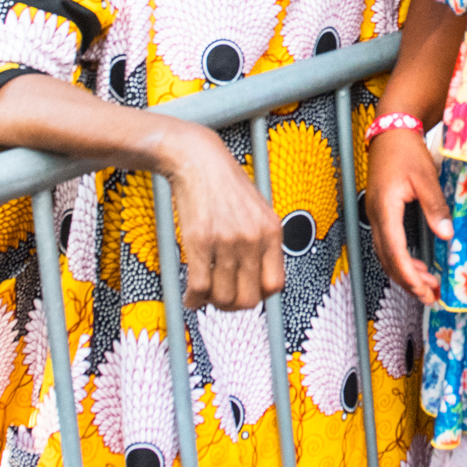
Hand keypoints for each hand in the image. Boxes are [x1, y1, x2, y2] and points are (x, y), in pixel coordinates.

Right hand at [155, 119, 283, 309]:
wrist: (200, 160)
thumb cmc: (227, 184)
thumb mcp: (259, 210)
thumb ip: (263, 242)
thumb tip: (261, 278)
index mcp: (272, 232)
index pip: (275, 285)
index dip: (260, 296)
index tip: (246, 293)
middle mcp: (252, 239)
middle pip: (249, 299)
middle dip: (234, 306)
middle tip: (222, 299)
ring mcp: (226, 242)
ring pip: (222, 297)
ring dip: (211, 303)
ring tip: (205, 295)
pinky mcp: (199, 242)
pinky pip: (200, 287)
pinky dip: (194, 299)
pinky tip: (191, 296)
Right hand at [366, 127, 450, 303]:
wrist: (391, 131)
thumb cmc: (405, 150)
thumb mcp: (425, 178)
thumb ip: (435, 207)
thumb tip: (445, 234)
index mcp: (385, 208)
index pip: (394, 250)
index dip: (408, 273)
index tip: (423, 288)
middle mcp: (376, 215)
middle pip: (387, 259)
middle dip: (407, 281)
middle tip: (429, 296)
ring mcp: (375, 215)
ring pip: (385, 254)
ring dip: (404, 273)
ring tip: (427, 287)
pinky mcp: (380, 213)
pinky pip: (387, 244)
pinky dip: (400, 260)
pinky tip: (417, 266)